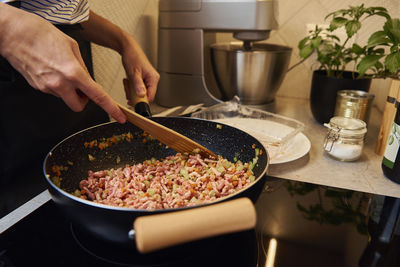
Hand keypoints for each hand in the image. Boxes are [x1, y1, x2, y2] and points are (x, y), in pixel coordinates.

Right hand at [0, 4, 125, 122]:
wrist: (15, 34)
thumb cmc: (42, 35)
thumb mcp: (72, 47)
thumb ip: (83, 67)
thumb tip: (88, 80)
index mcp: (73, 73)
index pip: (97, 96)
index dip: (111, 108)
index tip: (119, 117)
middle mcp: (60, 84)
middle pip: (79, 107)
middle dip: (83, 100)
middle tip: (82, 88)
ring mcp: (47, 88)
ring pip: (65, 99)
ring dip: (69, 91)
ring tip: (62, 71)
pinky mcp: (37, 88)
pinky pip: (53, 92)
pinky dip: (57, 86)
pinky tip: (51, 70)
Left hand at [121, 35, 159, 103]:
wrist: (128, 49)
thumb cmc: (132, 57)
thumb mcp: (134, 73)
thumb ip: (138, 85)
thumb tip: (142, 95)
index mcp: (153, 79)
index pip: (151, 96)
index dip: (142, 101)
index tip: (132, 101)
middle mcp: (152, 80)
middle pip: (145, 96)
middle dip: (134, 95)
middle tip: (127, 90)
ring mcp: (148, 80)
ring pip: (140, 93)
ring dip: (131, 91)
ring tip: (127, 83)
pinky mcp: (143, 80)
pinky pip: (138, 89)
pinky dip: (131, 88)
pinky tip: (128, 82)